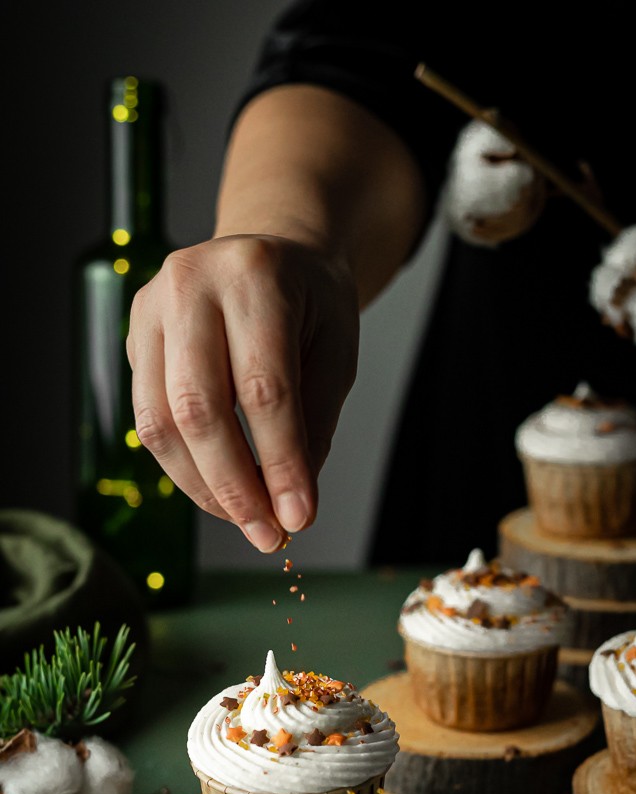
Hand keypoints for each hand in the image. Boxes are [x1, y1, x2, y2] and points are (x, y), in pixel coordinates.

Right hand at [127, 233, 358, 551]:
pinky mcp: (134, 335)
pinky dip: (184, 466)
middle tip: (267, 533)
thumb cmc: (311, 304)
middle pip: (199, 408)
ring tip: (246, 518)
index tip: (299, 518)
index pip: (263, 389)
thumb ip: (313, 426)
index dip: (280, 463)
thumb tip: (291, 506)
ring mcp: (150, 306)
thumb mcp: (336, 354)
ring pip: (160, 421)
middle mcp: (191, 283)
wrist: (270, 253)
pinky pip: (149, 418)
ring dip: (203, 486)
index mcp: (255, 275)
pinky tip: (220, 488)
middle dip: (234, 486)